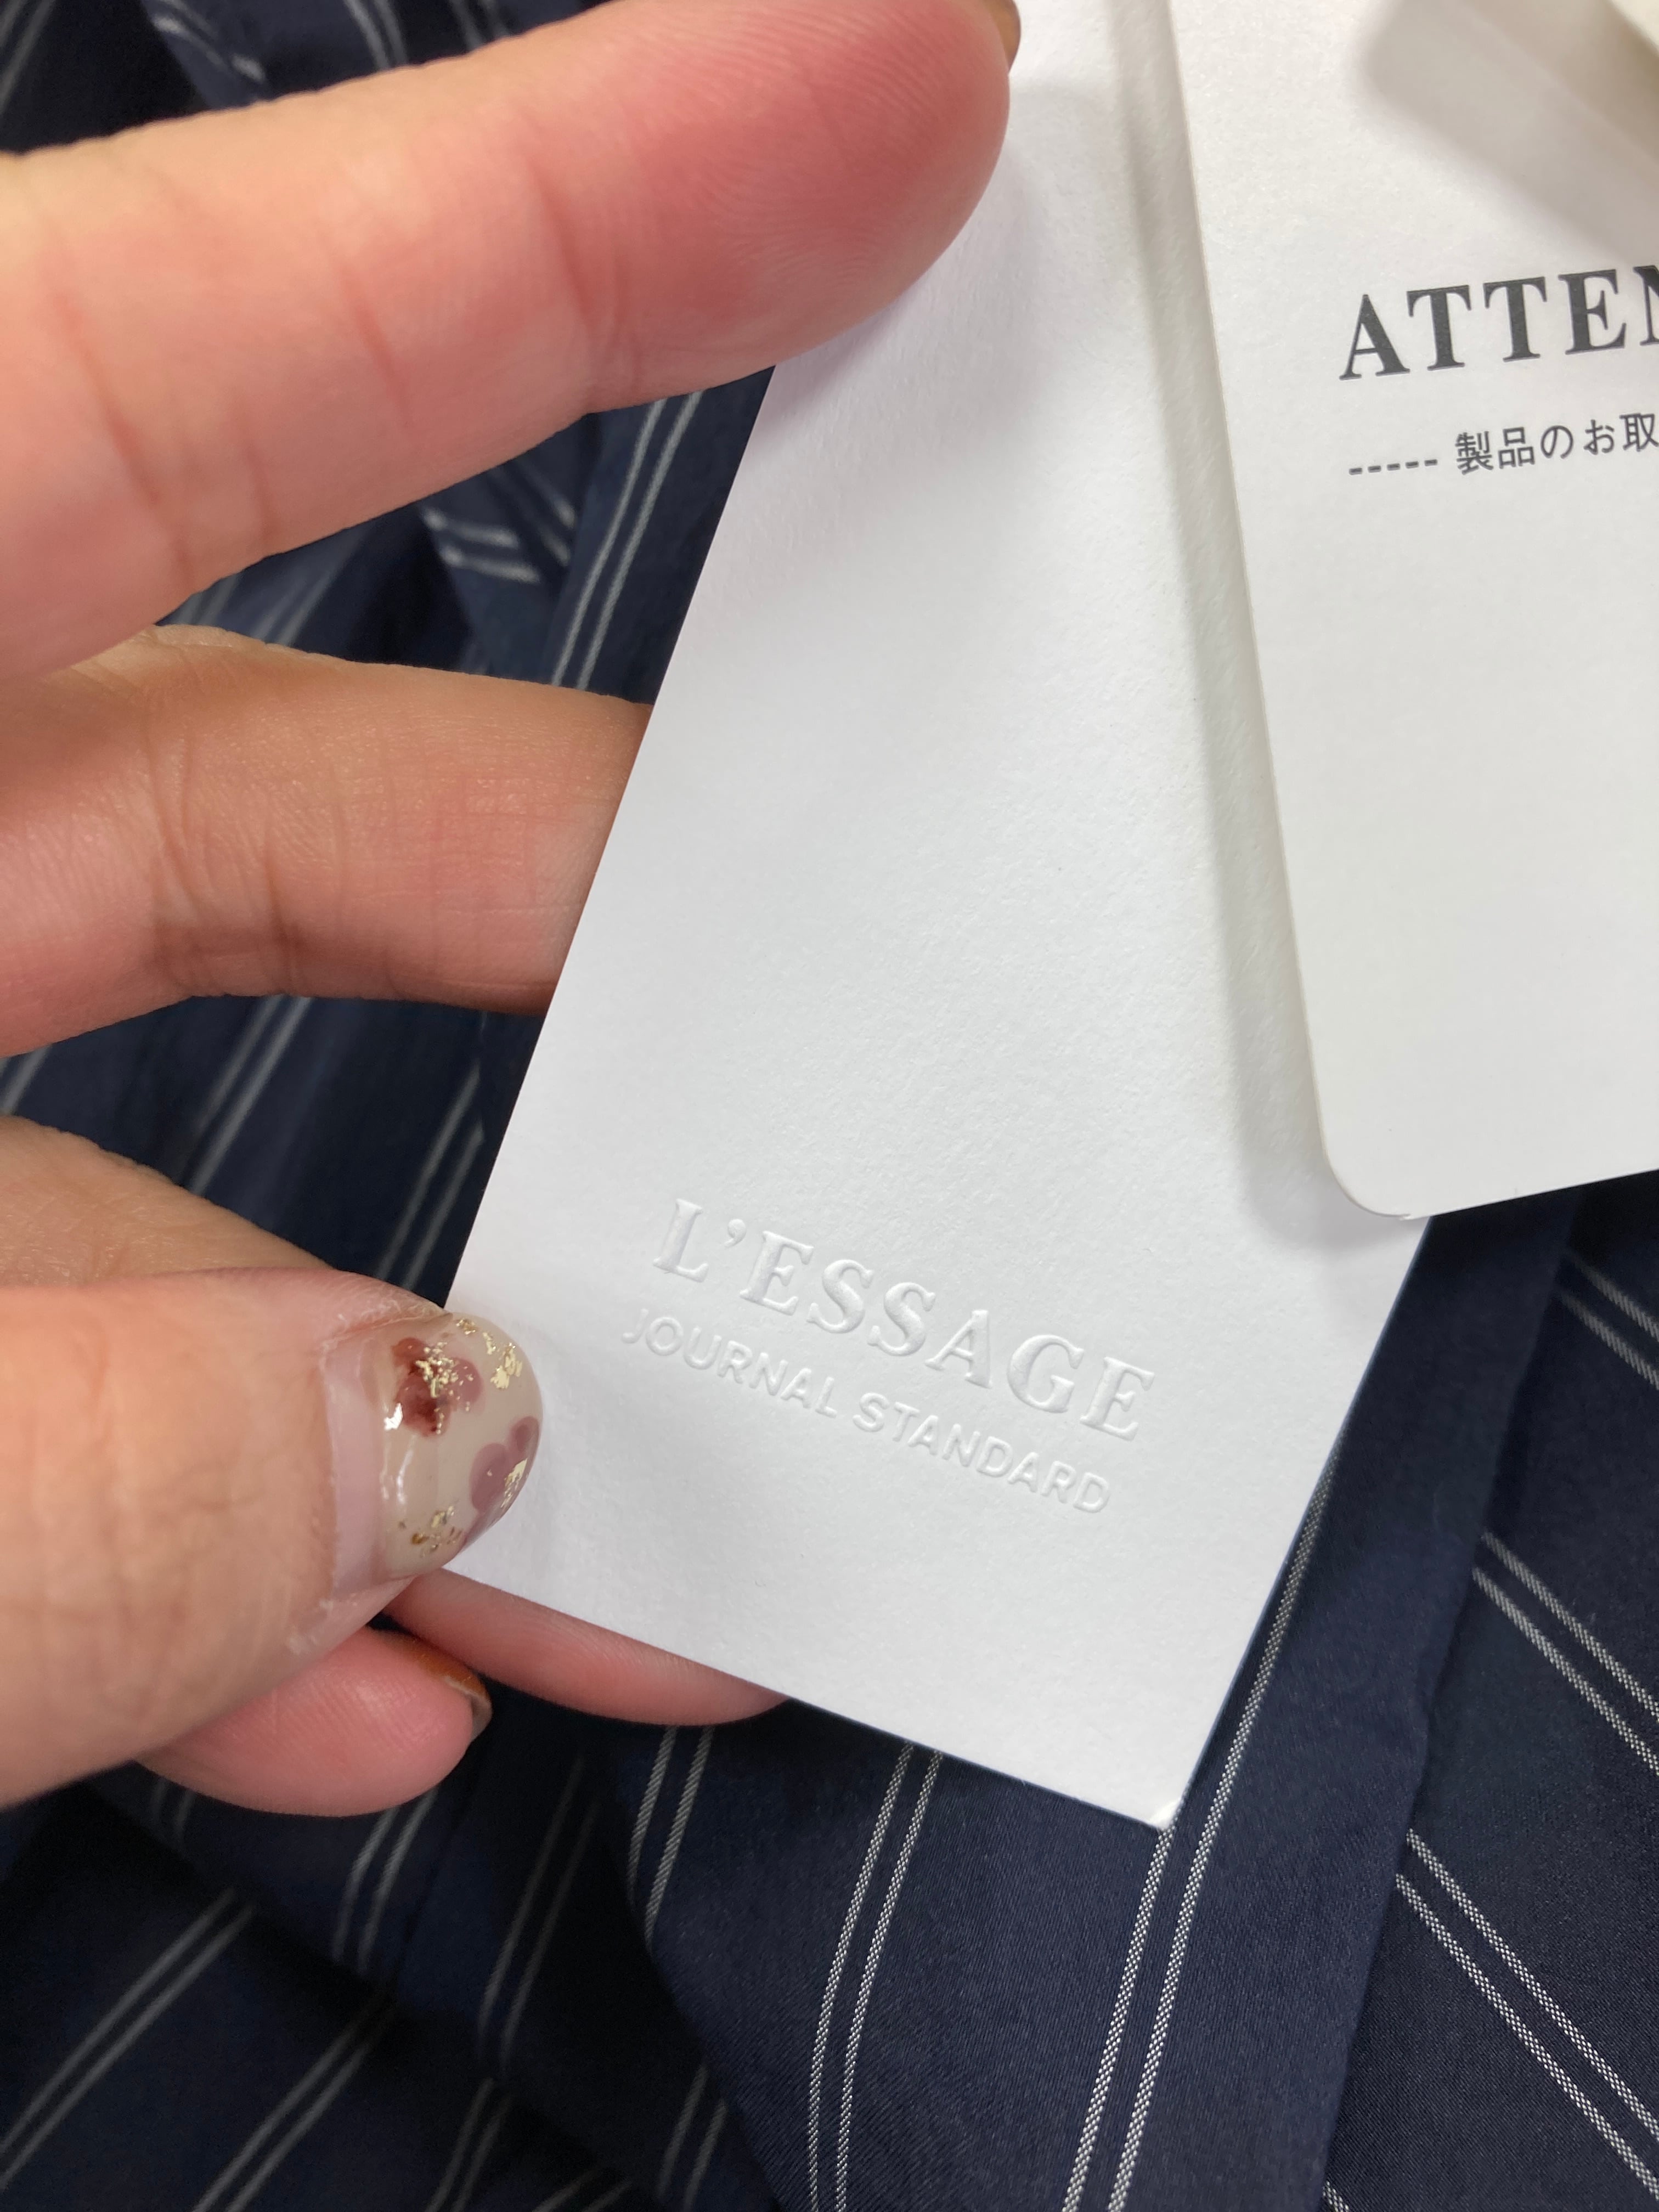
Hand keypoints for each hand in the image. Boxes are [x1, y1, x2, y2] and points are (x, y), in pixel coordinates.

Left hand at [0, 0, 1012, 1815]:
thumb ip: (76, 1483)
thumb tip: (403, 1472)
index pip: (174, 335)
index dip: (569, 201)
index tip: (899, 86)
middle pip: (237, 756)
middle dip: (585, 885)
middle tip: (865, 949)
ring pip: (144, 1119)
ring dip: (405, 1331)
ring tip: (638, 1506)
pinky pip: (25, 1355)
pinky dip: (193, 1515)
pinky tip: (356, 1663)